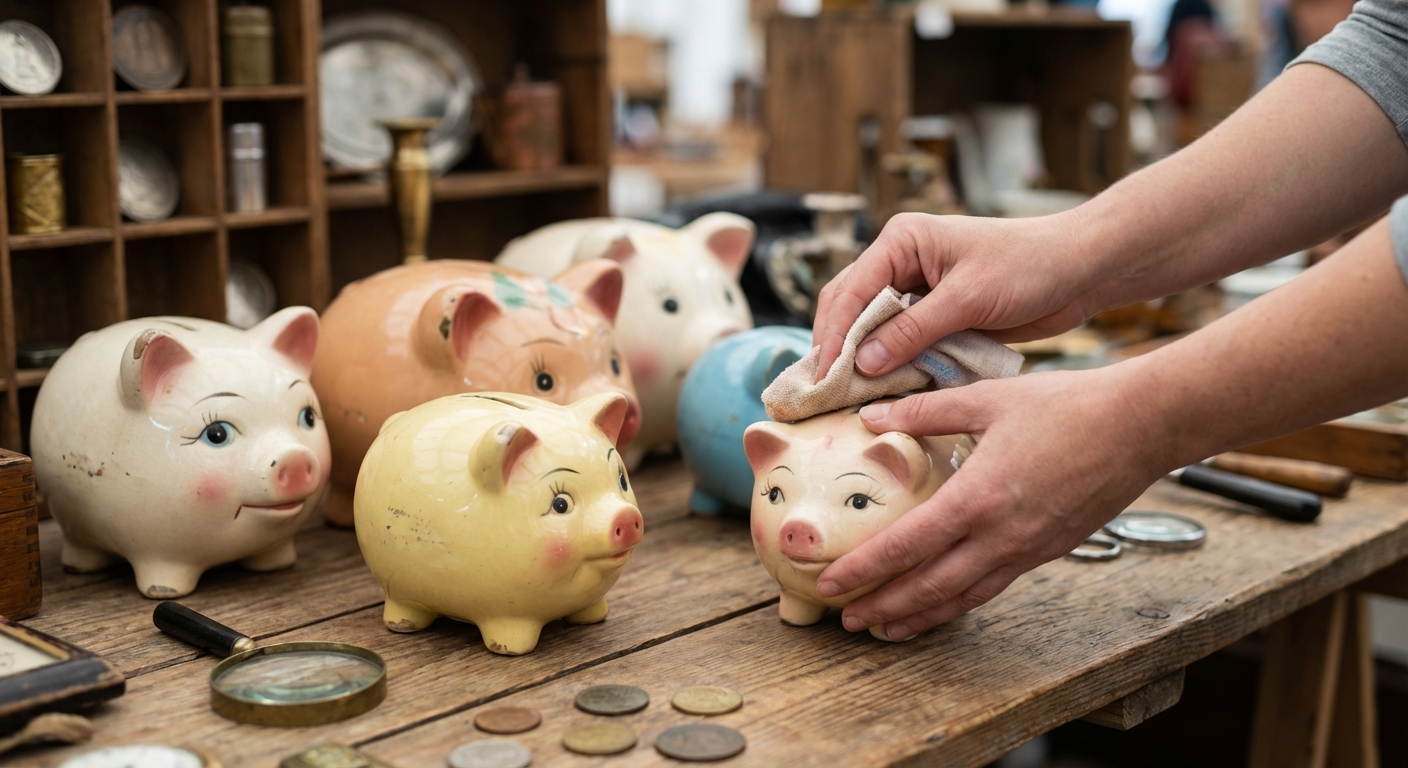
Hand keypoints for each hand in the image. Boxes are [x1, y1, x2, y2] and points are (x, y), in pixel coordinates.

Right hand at [813, 212, 1101, 381]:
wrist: (1080, 272)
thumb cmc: (1029, 267)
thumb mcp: (968, 298)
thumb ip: (914, 331)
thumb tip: (862, 363)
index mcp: (902, 241)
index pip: (851, 291)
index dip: (834, 335)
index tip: (823, 376)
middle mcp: (901, 262)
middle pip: (850, 308)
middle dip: (838, 348)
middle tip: (823, 392)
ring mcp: (917, 290)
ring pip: (872, 330)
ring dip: (861, 361)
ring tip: (844, 398)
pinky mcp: (936, 316)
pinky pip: (901, 344)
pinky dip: (891, 366)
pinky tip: (880, 391)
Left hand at [815, 364, 1177, 639]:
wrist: (1140, 426)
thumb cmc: (1066, 405)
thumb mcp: (988, 398)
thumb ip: (925, 412)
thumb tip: (870, 416)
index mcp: (979, 497)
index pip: (908, 545)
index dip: (865, 569)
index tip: (831, 583)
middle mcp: (1001, 535)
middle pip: (930, 586)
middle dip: (885, 607)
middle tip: (847, 621)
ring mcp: (1027, 548)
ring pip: (963, 596)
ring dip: (921, 616)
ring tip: (887, 629)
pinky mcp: (1049, 550)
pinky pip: (994, 585)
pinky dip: (960, 601)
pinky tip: (944, 603)